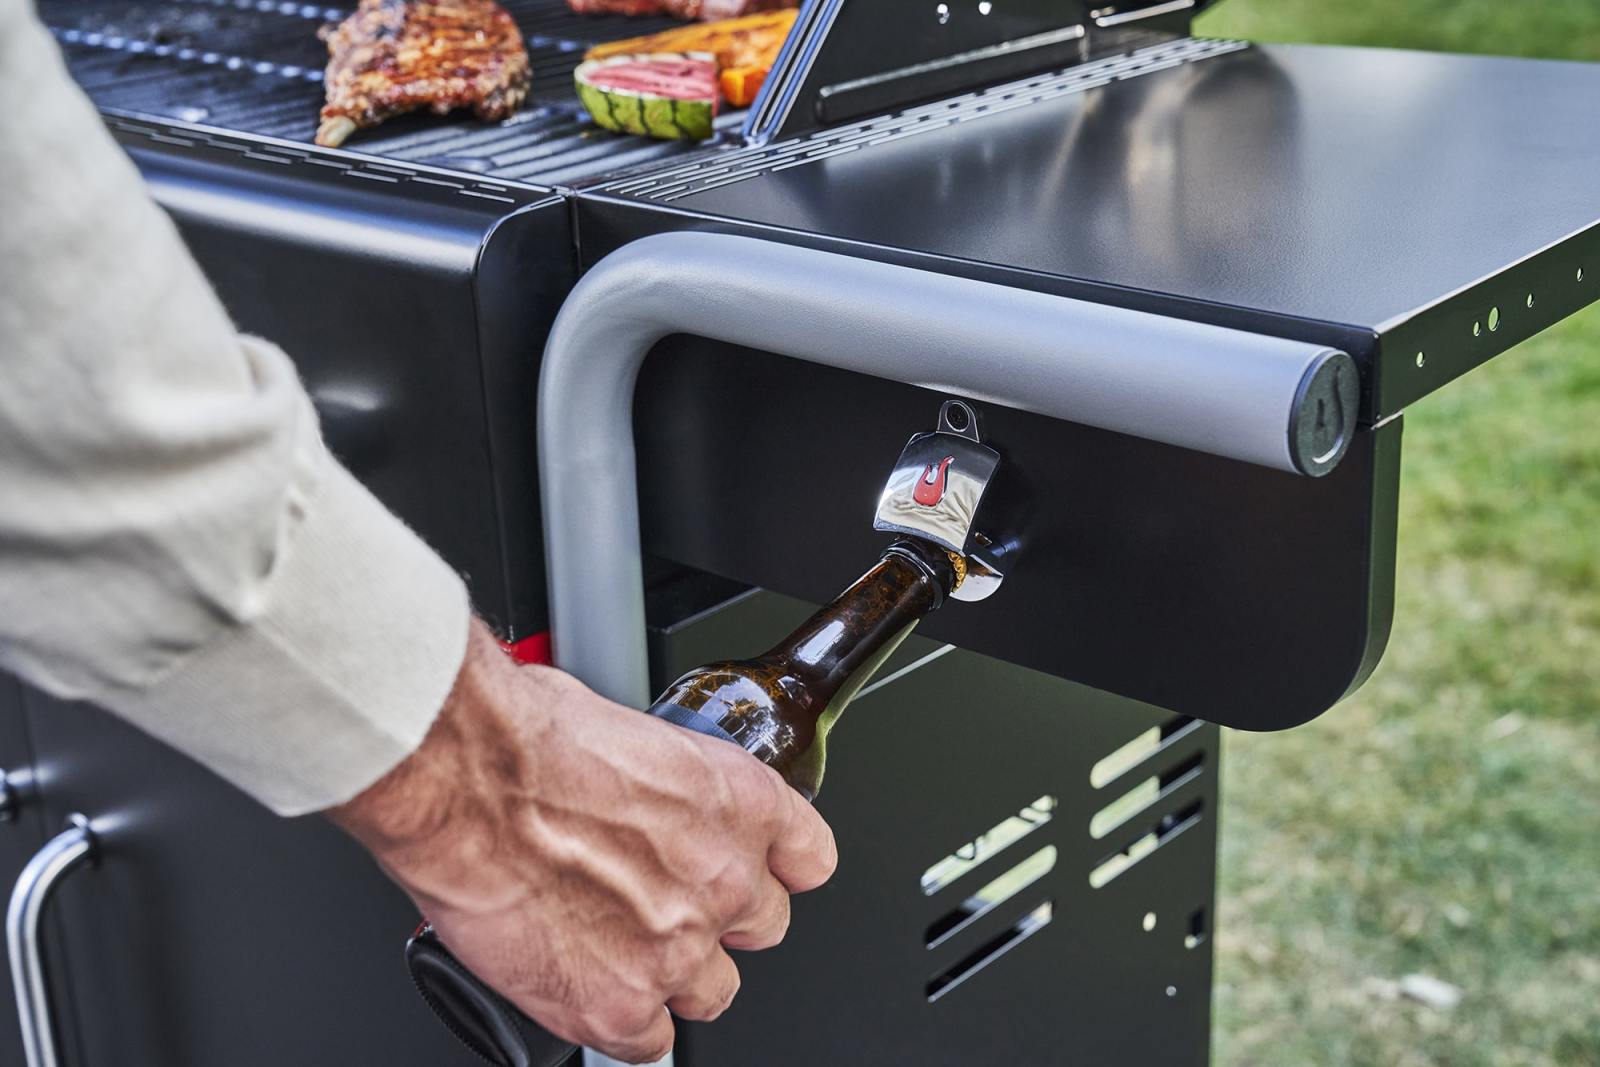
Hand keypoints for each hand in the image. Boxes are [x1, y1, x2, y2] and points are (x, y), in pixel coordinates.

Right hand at [327, 619, 837, 1063]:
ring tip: (613, 944)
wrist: (464, 778)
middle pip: (762, 929)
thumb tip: (650, 795)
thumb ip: (667, 785)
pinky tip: (584, 985)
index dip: (774, 869)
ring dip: (671, 975)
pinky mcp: (616, 1006)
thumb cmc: (527, 736)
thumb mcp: (632, 731)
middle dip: (716, 918)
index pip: (809, 859)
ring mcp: (677, 951)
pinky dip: (618, 1020)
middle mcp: (726, 880)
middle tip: (659, 902)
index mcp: (742, 802)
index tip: (754, 870)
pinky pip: (648, 1043)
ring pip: (710, 993)